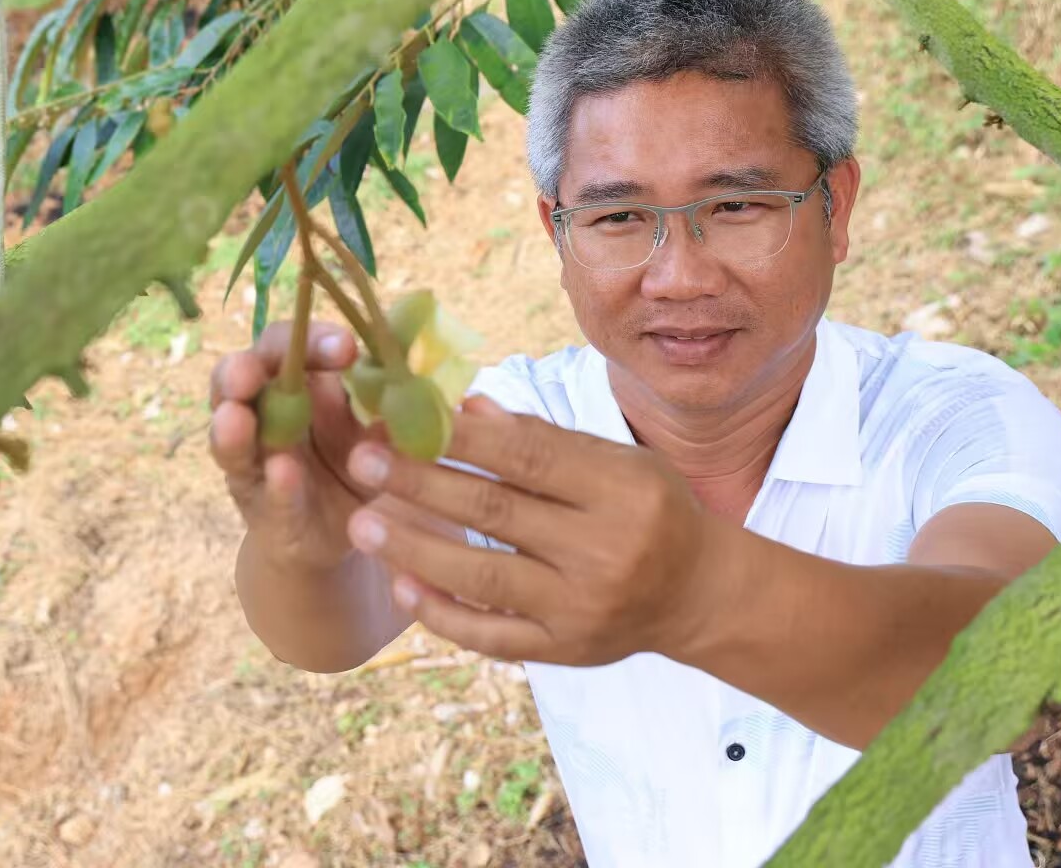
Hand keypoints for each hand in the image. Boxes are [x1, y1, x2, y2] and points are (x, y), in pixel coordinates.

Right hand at [209, 319, 384, 572]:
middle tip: (248, 373)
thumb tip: (422, 370)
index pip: (289, 346)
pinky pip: (266, 496)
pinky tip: (283, 472)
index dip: (310, 341)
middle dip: (241, 372)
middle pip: (237, 380)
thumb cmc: (359, 466)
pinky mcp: (264, 512)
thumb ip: (390, 404)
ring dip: (231, 428)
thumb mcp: (379, 431)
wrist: (345, 537)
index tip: (345, 347)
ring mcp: (254, 465)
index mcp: (292, 384)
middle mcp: (261, 416)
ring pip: (229, 440)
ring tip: (236, 417)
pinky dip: (275, 484)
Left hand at [341, 395, 715, 664]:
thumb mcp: (617, 460)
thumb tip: (468, 407)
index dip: (462, 436)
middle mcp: (603, 551)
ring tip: (363, 522)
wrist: (698, 592)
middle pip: (496, 513)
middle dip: (421, 484)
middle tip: (362, 460)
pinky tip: (402, 586)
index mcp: (621, 491)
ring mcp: (581, 608)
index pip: (528, 456)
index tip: (404, 415)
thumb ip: (545, 438)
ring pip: (483, 578)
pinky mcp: (565, 652)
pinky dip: (443, 615)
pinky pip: (492, 636)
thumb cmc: (650, 509)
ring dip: (416, 549)